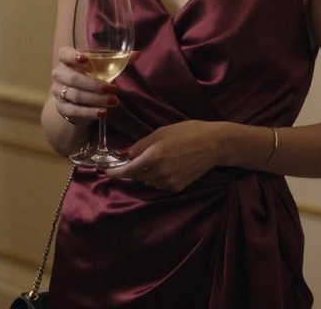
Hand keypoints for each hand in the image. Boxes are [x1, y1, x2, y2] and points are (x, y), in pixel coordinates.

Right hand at [50, 46, 119, 126]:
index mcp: (66, 60)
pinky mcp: (62, 108)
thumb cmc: (90, 76)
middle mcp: (60, 74)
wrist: (77, 99)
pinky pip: (74, 110)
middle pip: (73, 78)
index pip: (64, 54)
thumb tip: (136, 54)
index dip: (73, 56)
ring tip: (113, 101)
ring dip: (96, 99)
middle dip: (94, 85)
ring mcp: (58, 92)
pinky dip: (89, 112)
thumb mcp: (103, 68)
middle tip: (113, 88)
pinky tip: (103, 113)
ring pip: (76, 96)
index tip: (85, 59)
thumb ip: (117, 60)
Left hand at [105, 120, 219, 191]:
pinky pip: (159, 183)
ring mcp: (169, 182)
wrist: (214, 145)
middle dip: (129, 170)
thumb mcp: (161, 132)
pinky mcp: (178, 187)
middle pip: (135, 177)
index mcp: (153, 157)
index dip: (115, 172)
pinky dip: (156, 177)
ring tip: (154, 159)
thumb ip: (141, 145)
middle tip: (128, 161)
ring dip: (144, 173)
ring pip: (147, 180)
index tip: (105, 170)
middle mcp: (159, 173)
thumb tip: (127, 154)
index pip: (127, 170)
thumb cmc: (188, 132)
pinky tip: (165, 166)